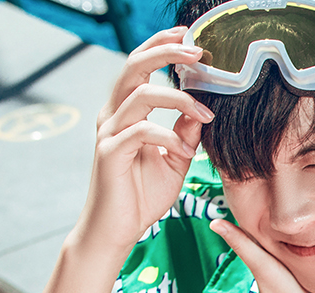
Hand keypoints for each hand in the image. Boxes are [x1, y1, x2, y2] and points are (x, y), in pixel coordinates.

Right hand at [77, 28, 214, 255]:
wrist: (117, 230)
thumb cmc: (142, 196)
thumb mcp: (174, 161)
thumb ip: (185, 133)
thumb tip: (201, 109)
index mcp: (125, 112)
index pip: (140, 66)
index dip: (162, 47)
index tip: (191, 39)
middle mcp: (113, 115)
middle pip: (134, 66)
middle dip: (166, 53)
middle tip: (198, 52)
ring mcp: (109, 132)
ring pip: (140, 95)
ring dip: (178, 99)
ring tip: (205, 111)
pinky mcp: (110, 153)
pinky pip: (141, 132)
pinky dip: (167, 136)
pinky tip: (184, 150)